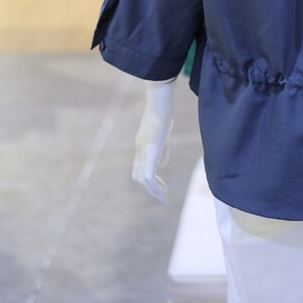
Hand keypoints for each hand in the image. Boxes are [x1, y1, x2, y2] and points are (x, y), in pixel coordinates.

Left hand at [132, 78, 175, 202]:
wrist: (160, 105)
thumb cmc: (163, 114)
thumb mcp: (162, 135)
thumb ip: (162, 150)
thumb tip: (161, 165)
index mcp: (141, 146)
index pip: (140, 168)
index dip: (149, 179)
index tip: (161, 185)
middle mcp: (139, 151)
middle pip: (138, 176)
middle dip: (150, 189)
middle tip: (163, 196)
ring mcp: (143, 152)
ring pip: (141, 179)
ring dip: (153, 191)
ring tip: (164, 197)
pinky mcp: (149, 153)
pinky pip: (148, 176)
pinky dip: (155, 186)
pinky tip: (163, 191)